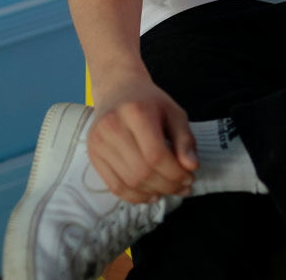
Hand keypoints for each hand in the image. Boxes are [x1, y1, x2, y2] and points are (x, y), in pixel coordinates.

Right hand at [86, 78, 198, 202]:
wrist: (117, 89)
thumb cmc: (150, 101)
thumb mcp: (174, 112)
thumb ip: (185, 139)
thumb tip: (191, 167)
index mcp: (136, 112)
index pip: (156, 155)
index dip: (175, 173)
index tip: (189, 177)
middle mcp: (112, 126)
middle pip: (142, 171)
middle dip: (167, 185)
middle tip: (182, 187)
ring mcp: (99, 142)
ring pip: (129, 182)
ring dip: (153, 192)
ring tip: (169, 190)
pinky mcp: (93, 154)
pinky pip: (114, 186)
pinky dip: (134, 196)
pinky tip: (150, 194)